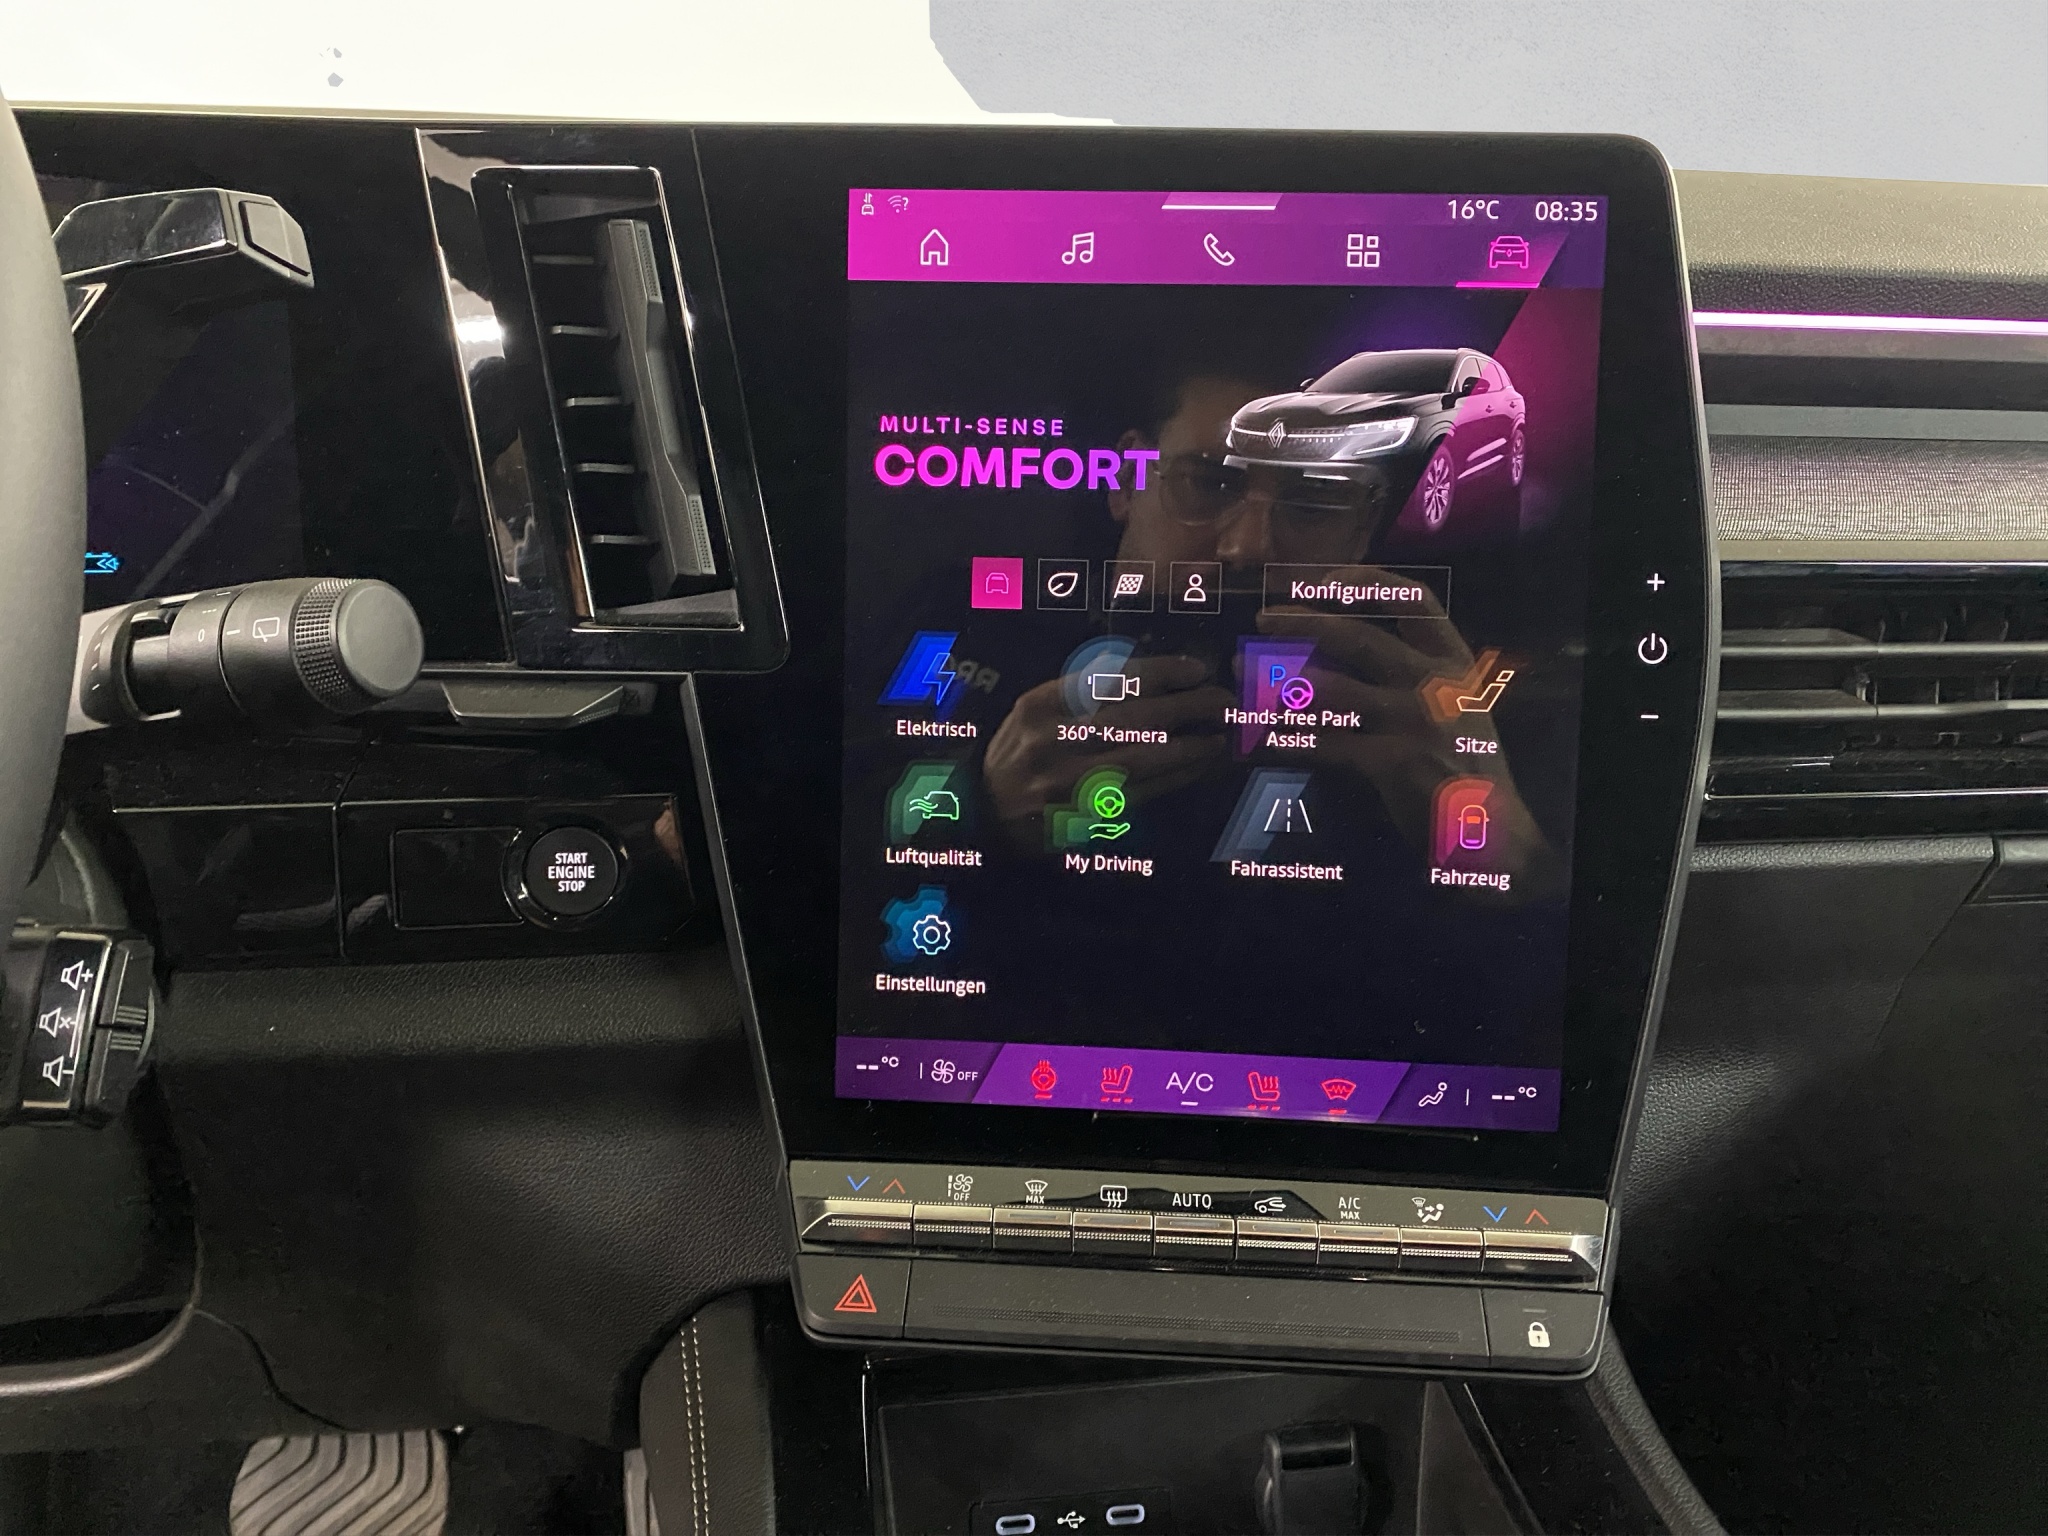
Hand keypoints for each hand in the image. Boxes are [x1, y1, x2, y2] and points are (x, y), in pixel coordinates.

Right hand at [983, 654, 1231, 834]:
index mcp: (1043, 705)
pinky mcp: (1085, 813)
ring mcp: (1071, 780)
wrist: (986, 809)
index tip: (1196, 669)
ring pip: (1145, 758)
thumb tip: (1153, 675)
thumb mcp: (1038, 709)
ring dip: (1190, 747)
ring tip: (1219, 737)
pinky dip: (1176, 777)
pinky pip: (1143, 792)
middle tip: (1223, 700)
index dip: (1162, 672)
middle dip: (1188, 707)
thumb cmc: (1022, 750)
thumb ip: (1083, 691)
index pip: (1112, 680)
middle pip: (1136, 717)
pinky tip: (1199, 766)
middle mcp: (1056, 740)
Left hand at [1256, 597, 1556, 895]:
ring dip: (1279, 680)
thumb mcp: (1456, 704)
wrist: (1492, 827)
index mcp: (1452, 661)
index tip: (1323, 581)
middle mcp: (1433, 682)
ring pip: (1331, 689)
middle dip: (1304, 622)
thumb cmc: (1464, 762)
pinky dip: (1282, 741)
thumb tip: (1337, 645)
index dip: (1367, 583)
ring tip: (1243, 674)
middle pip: (1359, 638)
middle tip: (1263, 619)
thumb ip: (1410, 673)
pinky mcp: (1390, 762)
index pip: (1414, 601)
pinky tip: (1252, 740)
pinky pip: (1323, 744)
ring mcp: (1412, 721)